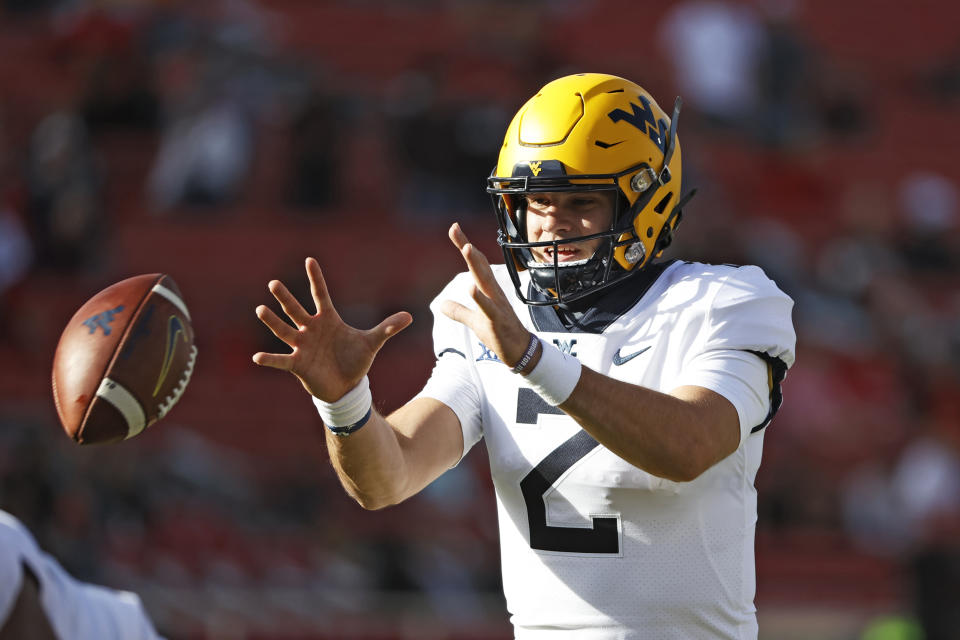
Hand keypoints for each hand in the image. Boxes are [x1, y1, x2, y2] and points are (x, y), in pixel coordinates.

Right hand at [252, 257, 411, 401]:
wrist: (346, 386)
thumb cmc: (355, 360)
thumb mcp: (372, 343)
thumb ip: (387, 328)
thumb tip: (411, 316)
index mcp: (328, 320)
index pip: (321, 295)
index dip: (317, 278)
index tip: (310, 260)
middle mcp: (311, 329)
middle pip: (296, 310)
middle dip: (286, 298)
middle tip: (274, 283)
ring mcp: (302, 346)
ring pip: (284, 331)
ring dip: (272, 321)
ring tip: (260, 309)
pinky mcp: (298, 364)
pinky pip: (281, 360)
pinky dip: (270, 359)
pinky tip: (257, 357)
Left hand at [440, 223, 531, 367]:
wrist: (520, 351)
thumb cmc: (499, 334)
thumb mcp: (474, 322)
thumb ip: (459, 311)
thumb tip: (441, 305)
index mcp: (487, 290)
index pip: (475, 264)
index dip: (464, 246)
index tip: (454, 228)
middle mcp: (493, 292)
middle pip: (479, 265)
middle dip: (467, 246)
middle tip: (455, 228)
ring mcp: (496, 305)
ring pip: (485, 280)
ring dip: (476, 264)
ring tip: (467, 248)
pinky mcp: (497, 320)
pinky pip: (488, 307)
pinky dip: (480, 298)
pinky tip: (471, 288)